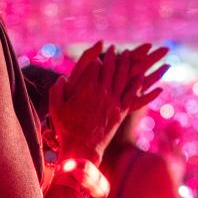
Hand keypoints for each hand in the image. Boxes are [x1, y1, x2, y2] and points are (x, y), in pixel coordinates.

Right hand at [49, 42, 168, 162]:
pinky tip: (141, 77)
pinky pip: (132, 94)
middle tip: (115, 49)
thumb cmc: (66, 129)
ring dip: (126, 65)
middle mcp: (103, 92)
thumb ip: (57, 90)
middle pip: (110, 69)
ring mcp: (114, 102)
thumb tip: (62, 78)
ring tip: (129, 55)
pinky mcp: (121, 113)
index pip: (95, 66)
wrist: (82, 148)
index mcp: (87, 89)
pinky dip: (137, 84)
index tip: (99, 52)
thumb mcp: (56, 107)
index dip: (97, 58)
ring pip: (123, 78)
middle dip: (113, 56)